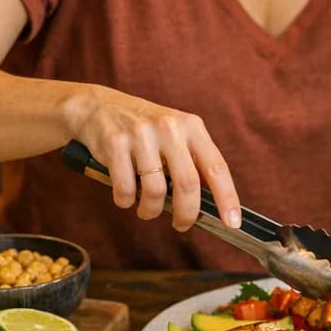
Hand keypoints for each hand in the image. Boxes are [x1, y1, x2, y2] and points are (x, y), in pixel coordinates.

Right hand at [65, 86, 240, 231]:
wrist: (98, 106)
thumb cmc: (144, 130)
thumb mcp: (176, 134)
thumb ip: (193, 161)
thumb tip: (212, 203)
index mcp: (192, 127)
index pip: (217, 167)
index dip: (227, 198)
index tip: (233, 222)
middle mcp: (170, 128)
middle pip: (188, 184)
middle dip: (186, 214)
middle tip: (181, 224)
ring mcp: (142, 135)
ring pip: (155, 191)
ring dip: (151, 210)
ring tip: (146, 210)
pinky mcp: (115, 144)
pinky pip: (126, 189)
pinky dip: (126, 201)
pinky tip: (126, 197)